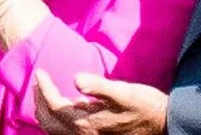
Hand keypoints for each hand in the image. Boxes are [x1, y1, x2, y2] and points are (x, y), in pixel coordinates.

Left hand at [35, 70, 166, 134]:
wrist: (162, 124)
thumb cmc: (143, 105)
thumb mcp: (123, 92)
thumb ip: (98, 86)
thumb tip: (76, 78)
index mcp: (86, 123)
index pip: (55, 105)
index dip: (44, 88)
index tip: (39, 71)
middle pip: (49, 121)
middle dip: (40, 100)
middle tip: (38, 80)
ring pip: (53, 130)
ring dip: (45, 111)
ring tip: (43, 91)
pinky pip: (63, 133)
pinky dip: (54, 121)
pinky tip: (60, 107)